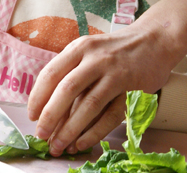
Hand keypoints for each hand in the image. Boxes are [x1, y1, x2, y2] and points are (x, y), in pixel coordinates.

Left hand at [27, 0, 186, 155]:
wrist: (154, 40)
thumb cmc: (115, 49)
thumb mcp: (89, 50)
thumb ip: (70, 70)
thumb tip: (46, 105)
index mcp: (80, 47)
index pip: (52, 73)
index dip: (38, 97)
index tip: (32, 116)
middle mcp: (96, 59)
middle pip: (67, 90)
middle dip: (50, 116)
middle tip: (41, 135)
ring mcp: (115, 74)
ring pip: (88, 105)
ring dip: (70, 129)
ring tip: (58, 146)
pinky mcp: (132, 89)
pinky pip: (110, 116)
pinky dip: (94, 132)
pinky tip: (82, 142)